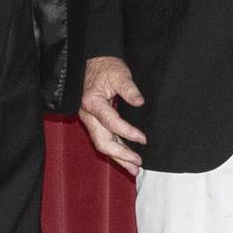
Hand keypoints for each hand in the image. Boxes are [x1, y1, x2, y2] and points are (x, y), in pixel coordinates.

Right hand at [79, 55, 145, 176]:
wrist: (91, 62)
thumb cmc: (104, 67)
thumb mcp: (119, 73)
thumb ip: (129, 88)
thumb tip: (139, 102)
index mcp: (92, 103)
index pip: (111, 123)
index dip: (127, 132)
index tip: (143, 139)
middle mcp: (88, 115)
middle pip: (102, 142)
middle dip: (120, 155)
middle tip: (137, 163)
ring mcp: (90, 120)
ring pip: (102, 144)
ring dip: (118, 158)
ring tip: (133, 169)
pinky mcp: (95, 121)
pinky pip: (104, 139)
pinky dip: (115, 150)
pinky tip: (126, 157)